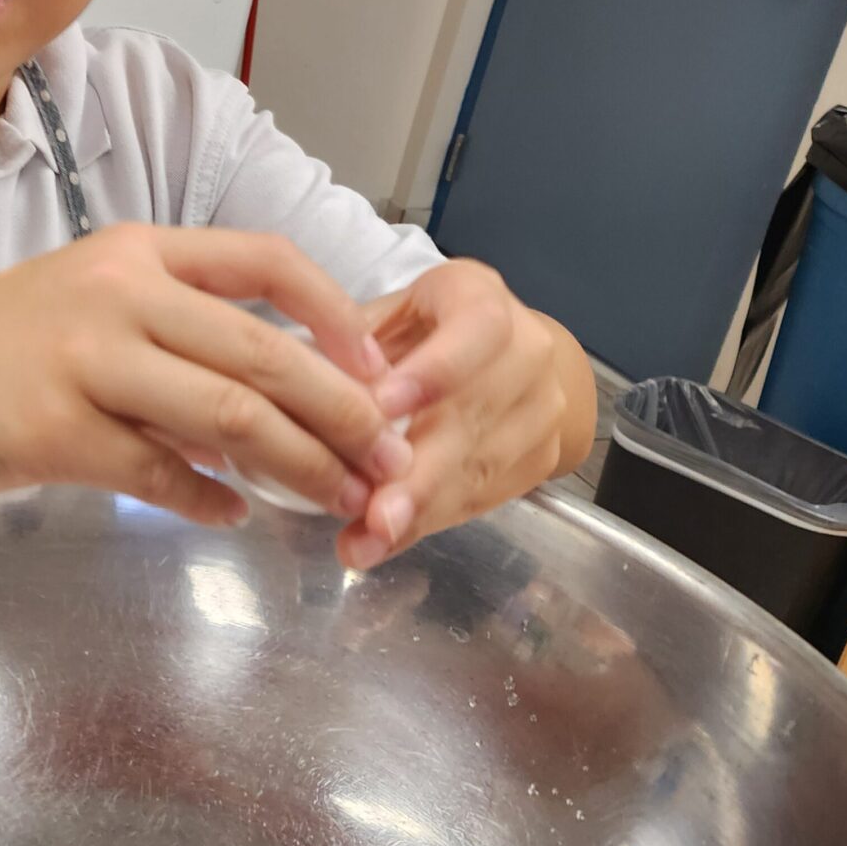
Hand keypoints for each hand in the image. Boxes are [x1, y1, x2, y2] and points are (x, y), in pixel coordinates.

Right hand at [0, 224, 414, 526]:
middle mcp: (119, 292)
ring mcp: (85, 360)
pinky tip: (234, 516)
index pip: (267, 260)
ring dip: (300, 466)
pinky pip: (161, 473)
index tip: (378, 370)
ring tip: (337, 499)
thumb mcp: (85, 299)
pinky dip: (210, 500)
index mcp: (137, 251)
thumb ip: (174, 331)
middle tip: (389, 461)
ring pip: (230, 415)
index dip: (338, 314)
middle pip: (267, 352)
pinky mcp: (54, 430)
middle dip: (346, 414)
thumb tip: (270, 397)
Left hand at [338, 260, 591, 567]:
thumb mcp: (394, 312)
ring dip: (419, 511)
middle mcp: (528, 354)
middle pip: (477, 417)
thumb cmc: (433, 329)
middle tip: (373, 513)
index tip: (382, 407)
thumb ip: (355, 340)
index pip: (476, 330)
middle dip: (421, 472)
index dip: (434, 371)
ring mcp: (542, 411)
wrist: (515, 359)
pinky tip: (382, 543)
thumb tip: (304, 377)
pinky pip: (481, 499)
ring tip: (365, 541)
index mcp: (484, 301)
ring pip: (479, 468)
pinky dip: (427, 524)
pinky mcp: (540, 461)